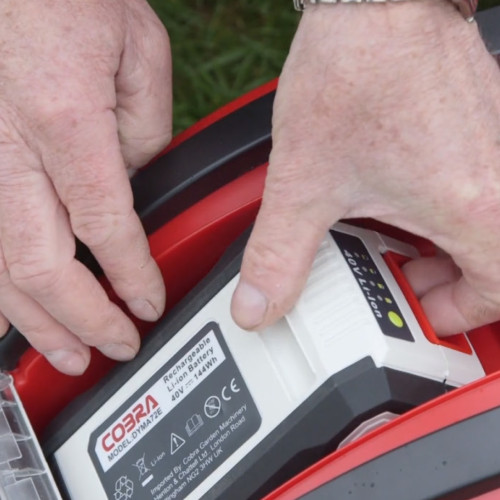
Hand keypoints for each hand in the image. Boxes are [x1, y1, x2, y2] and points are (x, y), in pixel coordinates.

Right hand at [0, 0, 170, 374]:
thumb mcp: (139, 54)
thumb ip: (142, 133)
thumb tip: (134, 186)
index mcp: (62, 118)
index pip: (107, 228)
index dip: (131, 279)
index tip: (149, 304)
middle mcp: (3, 145)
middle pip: (42, 266)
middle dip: (82, 320)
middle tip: (114, 348)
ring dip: (34, 321)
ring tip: (67, 354)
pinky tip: (9, 316)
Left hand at [231, 0, 499, 335]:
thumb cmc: (355, 72)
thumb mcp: (304, 184)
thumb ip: (276, 255)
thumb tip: (257, 305)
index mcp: (474, 206)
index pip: (497, 294)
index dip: (457, 315)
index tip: (417, 309)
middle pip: (498, 263)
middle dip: (449, 284)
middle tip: (404, 277)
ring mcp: (497, 146)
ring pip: (491, 225)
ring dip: (448, 246)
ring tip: (399, 240)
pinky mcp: (484, 122)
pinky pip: (483, 185)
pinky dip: (449, 207)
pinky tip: (405, 195)